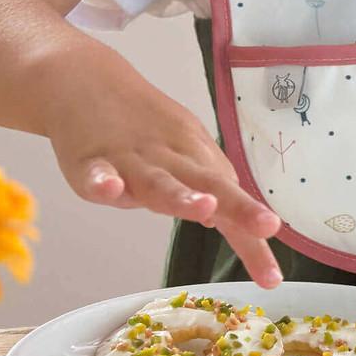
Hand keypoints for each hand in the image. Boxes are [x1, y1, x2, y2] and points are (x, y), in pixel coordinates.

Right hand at [46, 68, 282, 289]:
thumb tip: (224, 223)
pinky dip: (103, 182)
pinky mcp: (89, 161)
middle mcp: (168, 159)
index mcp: (194, 159)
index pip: (230, 200)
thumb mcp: (181, 150)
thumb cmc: (139, 124)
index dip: (252, 237)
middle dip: (239, 208)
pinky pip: (96, 174)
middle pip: (207, 184)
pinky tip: (109, 190)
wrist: (83, 78)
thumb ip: (203, 187)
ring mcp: (129, 159)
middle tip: (266, 226)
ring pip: (157, 181)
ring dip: (181, 196)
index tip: (273, 277)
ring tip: (203, 209)